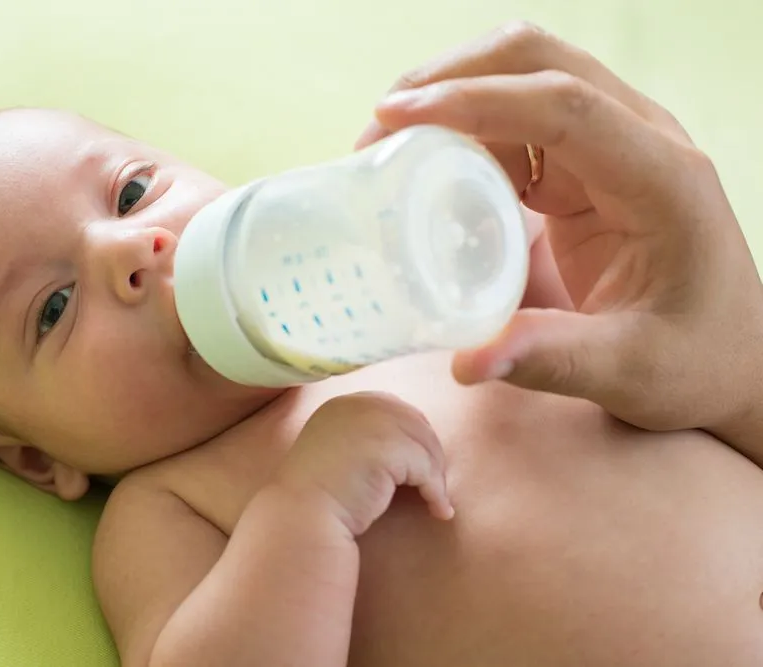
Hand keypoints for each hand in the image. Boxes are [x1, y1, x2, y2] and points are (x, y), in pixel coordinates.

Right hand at [275, 392, 452, 537]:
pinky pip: (427, 469)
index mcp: (344, 404)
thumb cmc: (318, 494)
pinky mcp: (388, 447)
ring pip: (425, 446)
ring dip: (436, 477)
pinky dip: (436, 492)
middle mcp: (359, 404)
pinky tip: (437, 510)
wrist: (302, 515)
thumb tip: (413, 444)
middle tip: (434, 488)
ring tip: (437, 503)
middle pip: (416, 423)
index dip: (413, 438)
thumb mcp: (338, 450)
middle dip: (430, 456)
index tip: (419, 467)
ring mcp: (373, 422)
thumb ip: (365, 437)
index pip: (395, 410)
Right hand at [356, 22, 762, 446]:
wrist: (729, 355)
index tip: (394, 119)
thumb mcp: (629, 370)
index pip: (563, 104)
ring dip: (453, 95)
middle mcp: (641, 140)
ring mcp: (614, 144)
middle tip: (378, 128)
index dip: (475, 99)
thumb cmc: (693, 361)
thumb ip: (551, 358)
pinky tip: (430, 168)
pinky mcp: (586, 163)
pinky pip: (519, 119)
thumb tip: (467, 361)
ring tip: (390, 146)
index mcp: (661, 178)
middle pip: (538, 60)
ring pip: (524, 75)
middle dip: (450, 77)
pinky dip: (467, 128)